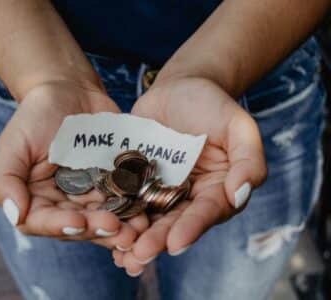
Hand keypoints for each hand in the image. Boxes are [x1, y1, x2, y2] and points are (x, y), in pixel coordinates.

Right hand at [0, 81, 148, 249]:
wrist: (70, 92)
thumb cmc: (37, 115)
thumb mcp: (14, 144)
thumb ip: (4, 180)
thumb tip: (15, 215)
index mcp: (36, 199)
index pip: (44, 222)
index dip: (61, 226)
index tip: (79, 221)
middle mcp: (64, 203)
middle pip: (80, 226)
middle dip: (97, 230)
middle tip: (117, 230)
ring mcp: (91, 195)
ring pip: (105, 219)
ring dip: (121, 228)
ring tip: (137, 229)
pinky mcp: (114, 184)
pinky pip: (124, 200)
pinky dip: (135, 209)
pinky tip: (147, 214)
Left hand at [113, 78, 266, 275]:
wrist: (179, 88)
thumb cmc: (212, 104)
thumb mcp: (238, 126)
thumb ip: (248, 159)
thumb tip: (239, 195)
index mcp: (216, 189)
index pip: (206, 212)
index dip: (192, 228)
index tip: (175, 243)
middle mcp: (188, 196)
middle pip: (174, 222)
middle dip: (157, 240)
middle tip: (138, 256)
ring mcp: (160, 189)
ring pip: (149, 218)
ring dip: (135, 238)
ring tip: (120, 254)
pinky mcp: (137, 179)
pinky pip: (127, 198)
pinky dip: (117, 214)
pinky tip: (103, 228)